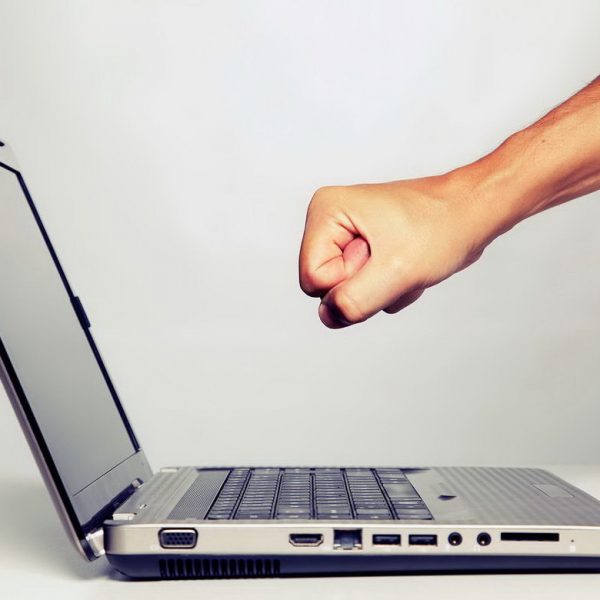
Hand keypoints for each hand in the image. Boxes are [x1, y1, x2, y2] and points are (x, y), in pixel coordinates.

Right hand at [299, 174, 498, 327]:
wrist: (474, 213)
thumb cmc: (441, 228)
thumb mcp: (395, 271)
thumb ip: (353, 301)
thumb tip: (329, 316)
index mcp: (325, 211)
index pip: (313, 280)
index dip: (350, 282)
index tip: (381, 258)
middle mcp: (330, 220)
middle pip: (327, 286)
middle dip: (366, 286)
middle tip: (395, 261)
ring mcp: (347, 235)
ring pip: (348, 291)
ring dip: (382, 288)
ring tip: (405, 260)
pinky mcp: (364, 248)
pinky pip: (365, 288)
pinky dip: (390, 285)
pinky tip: (408, 263)